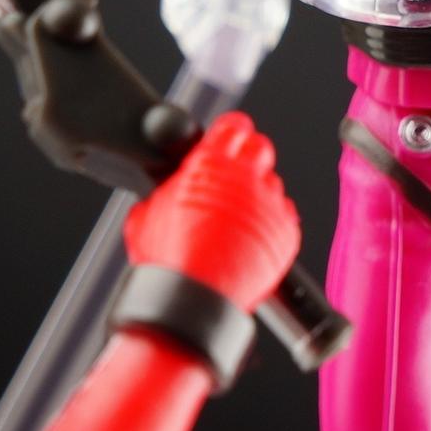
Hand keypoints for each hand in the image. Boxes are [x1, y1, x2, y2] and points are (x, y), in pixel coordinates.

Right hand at [123, 112, 299, 311]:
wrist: (197, 303)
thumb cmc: (170, 263)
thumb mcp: (144, 218)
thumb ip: (160, 194)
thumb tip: (159, 195)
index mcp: (210, 165)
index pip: (232, 126)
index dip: (230, 130)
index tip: (231, 133)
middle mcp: (245, 179)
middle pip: (260, 147)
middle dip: (248, 155)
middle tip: (235, 171)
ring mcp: (269, 206)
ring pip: (272, 183)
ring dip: (257, 192)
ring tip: (238, 215)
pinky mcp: (286, 233)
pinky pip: (284, 214)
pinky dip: (270, 221)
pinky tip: (251, 235)